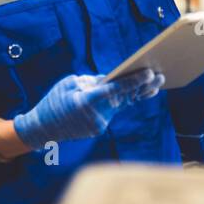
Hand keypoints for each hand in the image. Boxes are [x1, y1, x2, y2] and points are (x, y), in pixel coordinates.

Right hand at [12, 68, 164, 149]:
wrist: (42, 130)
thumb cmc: (53, 102)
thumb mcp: (68, 84)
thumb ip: (91, 81)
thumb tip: (111, 80)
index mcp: (86, 101)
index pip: (115, 89)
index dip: (134, 81)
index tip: (150, 72)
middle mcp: (96, 115)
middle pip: (125, 99)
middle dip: (144, 87)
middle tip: (161, 77)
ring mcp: (99, 124)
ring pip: (120, 105)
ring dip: (136, 94)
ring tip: (154, 84)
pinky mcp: (99, 128)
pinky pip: (113, 111)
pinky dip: (121, 101)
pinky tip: (136, 93)